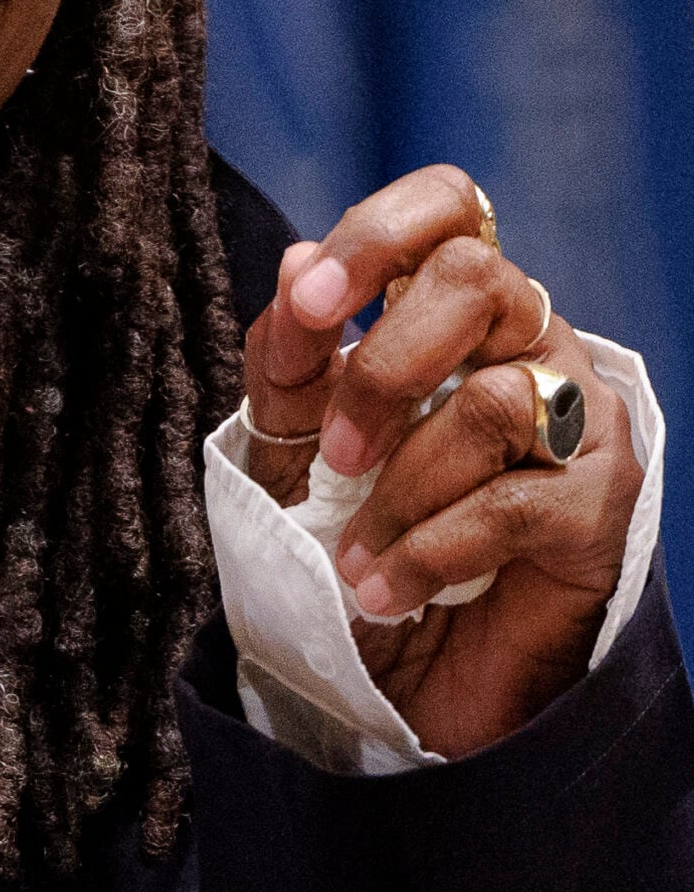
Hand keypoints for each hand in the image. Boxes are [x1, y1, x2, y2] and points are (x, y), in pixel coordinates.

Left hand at [243, 165, 642, 756]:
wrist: (404, 685)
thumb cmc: (352, 543)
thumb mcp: (292, 451)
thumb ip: (291, 363)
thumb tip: (294, 263)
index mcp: (458, 312)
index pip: (453, 206)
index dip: (379, 234)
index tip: (313, 302)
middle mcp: (533, 344)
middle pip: (481, 277)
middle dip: (385, 367)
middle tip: (334, 457)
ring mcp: (578, 423)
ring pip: (497, 398)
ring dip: (401, 490)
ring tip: (353, 557)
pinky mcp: (600, 510)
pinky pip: (516, 502)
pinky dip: (429, 550)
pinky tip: (386, 591)